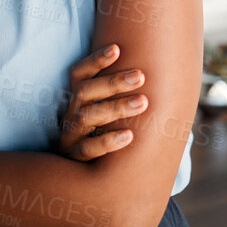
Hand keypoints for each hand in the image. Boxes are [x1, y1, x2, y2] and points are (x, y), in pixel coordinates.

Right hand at [57, 43, 146, 160]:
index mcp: (76, 101)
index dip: (94, 61)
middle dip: (112, 82)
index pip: (78, 75)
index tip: (117, 48)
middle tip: (141, 75)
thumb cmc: (100, 138)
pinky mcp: (75, 159)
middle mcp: (70, 115)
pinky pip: (88, 150)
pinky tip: (130, 136)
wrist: (79, 179)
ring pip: (87, 118)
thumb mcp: (104, 116)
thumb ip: (118, 97)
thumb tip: (156, 73)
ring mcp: (70, 137)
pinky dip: (108, 142)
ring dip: (115, 108)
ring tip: (143, 102)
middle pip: (84, 93)